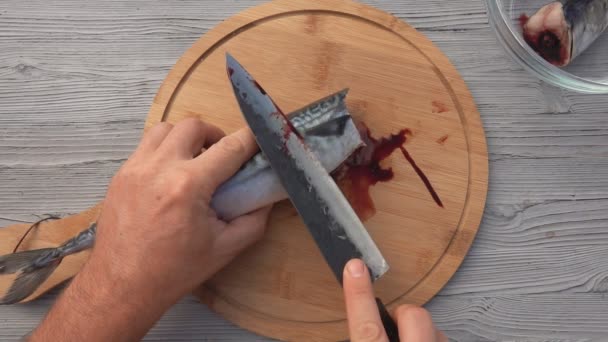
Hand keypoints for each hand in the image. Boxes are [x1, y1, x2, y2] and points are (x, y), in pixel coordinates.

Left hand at [29, 118, 271, 341]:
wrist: (123, 286)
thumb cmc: (174, 271)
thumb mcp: (226, 248)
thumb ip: (254, 219)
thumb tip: (265, 196)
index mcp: (188, 186)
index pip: (229, 148)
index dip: (250, 139)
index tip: (259, 139)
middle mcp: (159, 169)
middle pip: (194, 126)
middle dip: (215, 135)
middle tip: (223, 156)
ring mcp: (135, 169)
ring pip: (165, 129)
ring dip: (186, 138)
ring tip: (195, 160)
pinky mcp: (120, 176)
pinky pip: (146, 146)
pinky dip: (164, 150)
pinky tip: (171, 175)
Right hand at [343, 259, 446, 341]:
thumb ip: (365, 337)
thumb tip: (362, 322)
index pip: (367, 326)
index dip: (360, 295)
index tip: (355, 267)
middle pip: (412, 315)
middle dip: (404, 313)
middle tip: (394, 324)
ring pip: (434, 327)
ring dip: (422, 331)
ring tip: (411, 340)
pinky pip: (444, 338)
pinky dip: (433, 338)